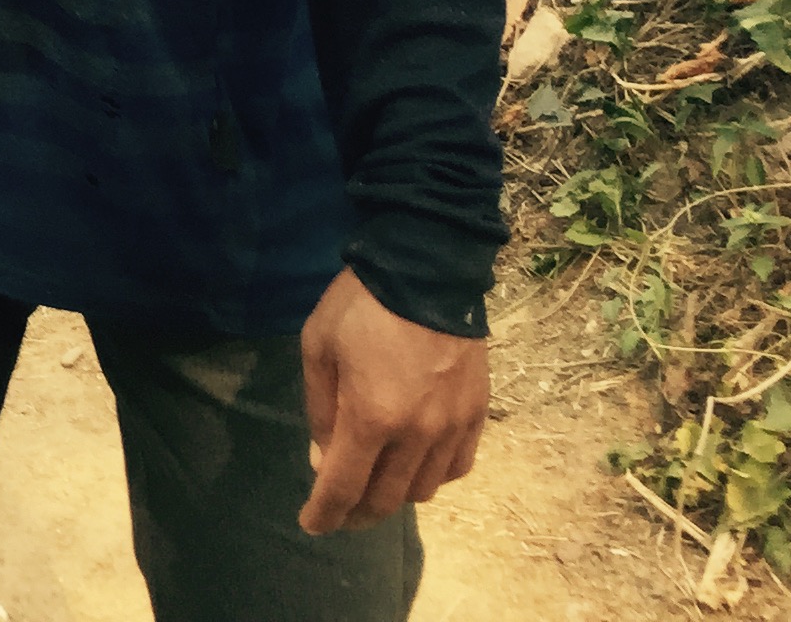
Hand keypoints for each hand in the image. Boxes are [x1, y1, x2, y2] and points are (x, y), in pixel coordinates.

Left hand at [297, 266, 488, 533]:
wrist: (426, 266)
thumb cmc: (360, 304)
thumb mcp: (318, 348)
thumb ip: (321, 411)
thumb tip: (324, 460)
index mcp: (372, 418)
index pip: (344, 487)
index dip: (325, 514)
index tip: (312, 525)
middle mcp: (418, 434)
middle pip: (386, 499)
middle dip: (356, 514)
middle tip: (339, 512)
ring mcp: (453, 426)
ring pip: (424, 489)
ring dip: (395, 497)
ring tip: (375, 486)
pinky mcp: (478, 413)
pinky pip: (458, 467)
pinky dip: (433, 476)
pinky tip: (417, 466)